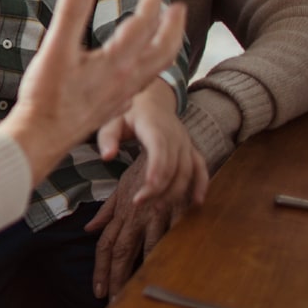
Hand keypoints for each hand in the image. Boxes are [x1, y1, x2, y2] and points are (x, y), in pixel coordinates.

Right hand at [0, 0, 186, 186]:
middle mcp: (127, 80)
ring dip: (166, 47)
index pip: (144, 24)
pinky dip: (148, 70)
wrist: (41, 138)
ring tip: (166, 34)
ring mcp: (122, 97)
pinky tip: (138, 71)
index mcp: (117, 62)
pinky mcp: (112, 108)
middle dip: (173, 25)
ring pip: (156, 69)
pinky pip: (142, 86)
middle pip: (164, 50)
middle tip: (177, 6)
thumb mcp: (55, 49)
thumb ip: (71, 14)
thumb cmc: (46, 96)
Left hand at [85, 153, 195, 299]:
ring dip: (143, 270)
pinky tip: (166, 268)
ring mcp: (156, 209)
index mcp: (122, 210)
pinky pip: (172, 230)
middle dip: (118, 279)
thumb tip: (89, 229)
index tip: (99, 293)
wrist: (153, 122)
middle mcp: (137, 212)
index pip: (108, 245)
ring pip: (148, 247)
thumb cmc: (137, 163)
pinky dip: (168, 249)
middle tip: (113, 303)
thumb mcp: (119, 187)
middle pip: (123, 251)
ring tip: (136, 294)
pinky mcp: (176, 203)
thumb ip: (107, 211)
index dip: (103, 270)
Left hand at [97, 79, 208, 206]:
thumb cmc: (129, 111)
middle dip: (159, 188)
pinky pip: (200, 167)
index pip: (159, 150)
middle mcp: (175, 135)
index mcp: (155, 126)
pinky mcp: (190, 149)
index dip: (155, 171)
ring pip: (187, 171)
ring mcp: (185, 142)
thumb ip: (108, 137)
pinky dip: (201, 184)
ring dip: (175, 192)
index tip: (145, 191)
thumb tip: (107, 157)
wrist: (153, 98)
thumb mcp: (112, 119)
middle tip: (139, 204)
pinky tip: (197, 202)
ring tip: (157, 209)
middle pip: (173, 166)